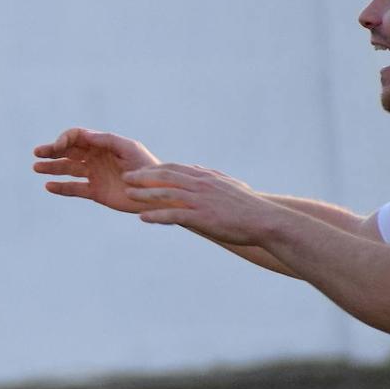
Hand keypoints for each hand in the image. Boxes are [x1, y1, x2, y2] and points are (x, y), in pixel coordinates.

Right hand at [33, 128, 159, 212]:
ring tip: (36, 168)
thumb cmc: (145, 166)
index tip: (58, 147)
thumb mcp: (128, 148)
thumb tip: (83, 135)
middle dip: (52, 151)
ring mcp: (94, 175)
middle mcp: (95, 158)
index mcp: (102, 144)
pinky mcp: (95, 192)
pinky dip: (61, 188)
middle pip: (68, 152)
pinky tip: (48, 186)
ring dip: (52, 168)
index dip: (65, 139)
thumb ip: (106, 140)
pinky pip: (74, 189)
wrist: (155, 193)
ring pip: (68, 169)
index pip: (77, 137)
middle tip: (37, 153)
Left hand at [123, 163, 275, 244]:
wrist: (264, 220)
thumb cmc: (248, 206)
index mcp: (205, 177)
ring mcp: (200, 200)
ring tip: (127, 195)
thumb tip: (197, 169)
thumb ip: (210, 176)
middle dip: (143, 177)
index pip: (174, 168)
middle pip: (165, 177)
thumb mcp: (229, 184)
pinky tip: (142, 218)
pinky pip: (173, 215)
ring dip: (144, 194)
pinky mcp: (202, 217)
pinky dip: (156, 215)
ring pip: (166, 193)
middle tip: (126, 178)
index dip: (155, 169)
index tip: (140, 171)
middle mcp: (200, 185)